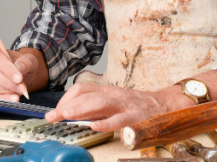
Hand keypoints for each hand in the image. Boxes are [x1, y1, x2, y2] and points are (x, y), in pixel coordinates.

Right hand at [0, 47, 45, 101]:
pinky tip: (11, 98)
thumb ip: (25, 63)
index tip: (19, 78)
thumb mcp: (28, 60)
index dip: (7, 69)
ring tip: (17, 93)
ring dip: (4, 92)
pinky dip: (0, 99)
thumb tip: (19, 68)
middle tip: (20, 88)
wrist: (18, 75)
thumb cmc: (20, 65)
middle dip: (6, 83)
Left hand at [44, 83, 175, 130]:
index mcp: (106, 91)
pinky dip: (106, 123)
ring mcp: (124, 105)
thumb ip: (93, 107)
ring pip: (100, 103)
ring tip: (67, 116)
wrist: (164, 104)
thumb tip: (69, 115)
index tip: (55, 112)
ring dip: (81, 109)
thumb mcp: (112, 102)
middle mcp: (113, 95)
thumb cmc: (136, 105)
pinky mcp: (135, 117)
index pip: (81, 89)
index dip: (66, 99)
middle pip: (87, 95)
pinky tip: (95, 127)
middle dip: (67, 106)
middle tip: (52, 117)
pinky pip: (119, 120)